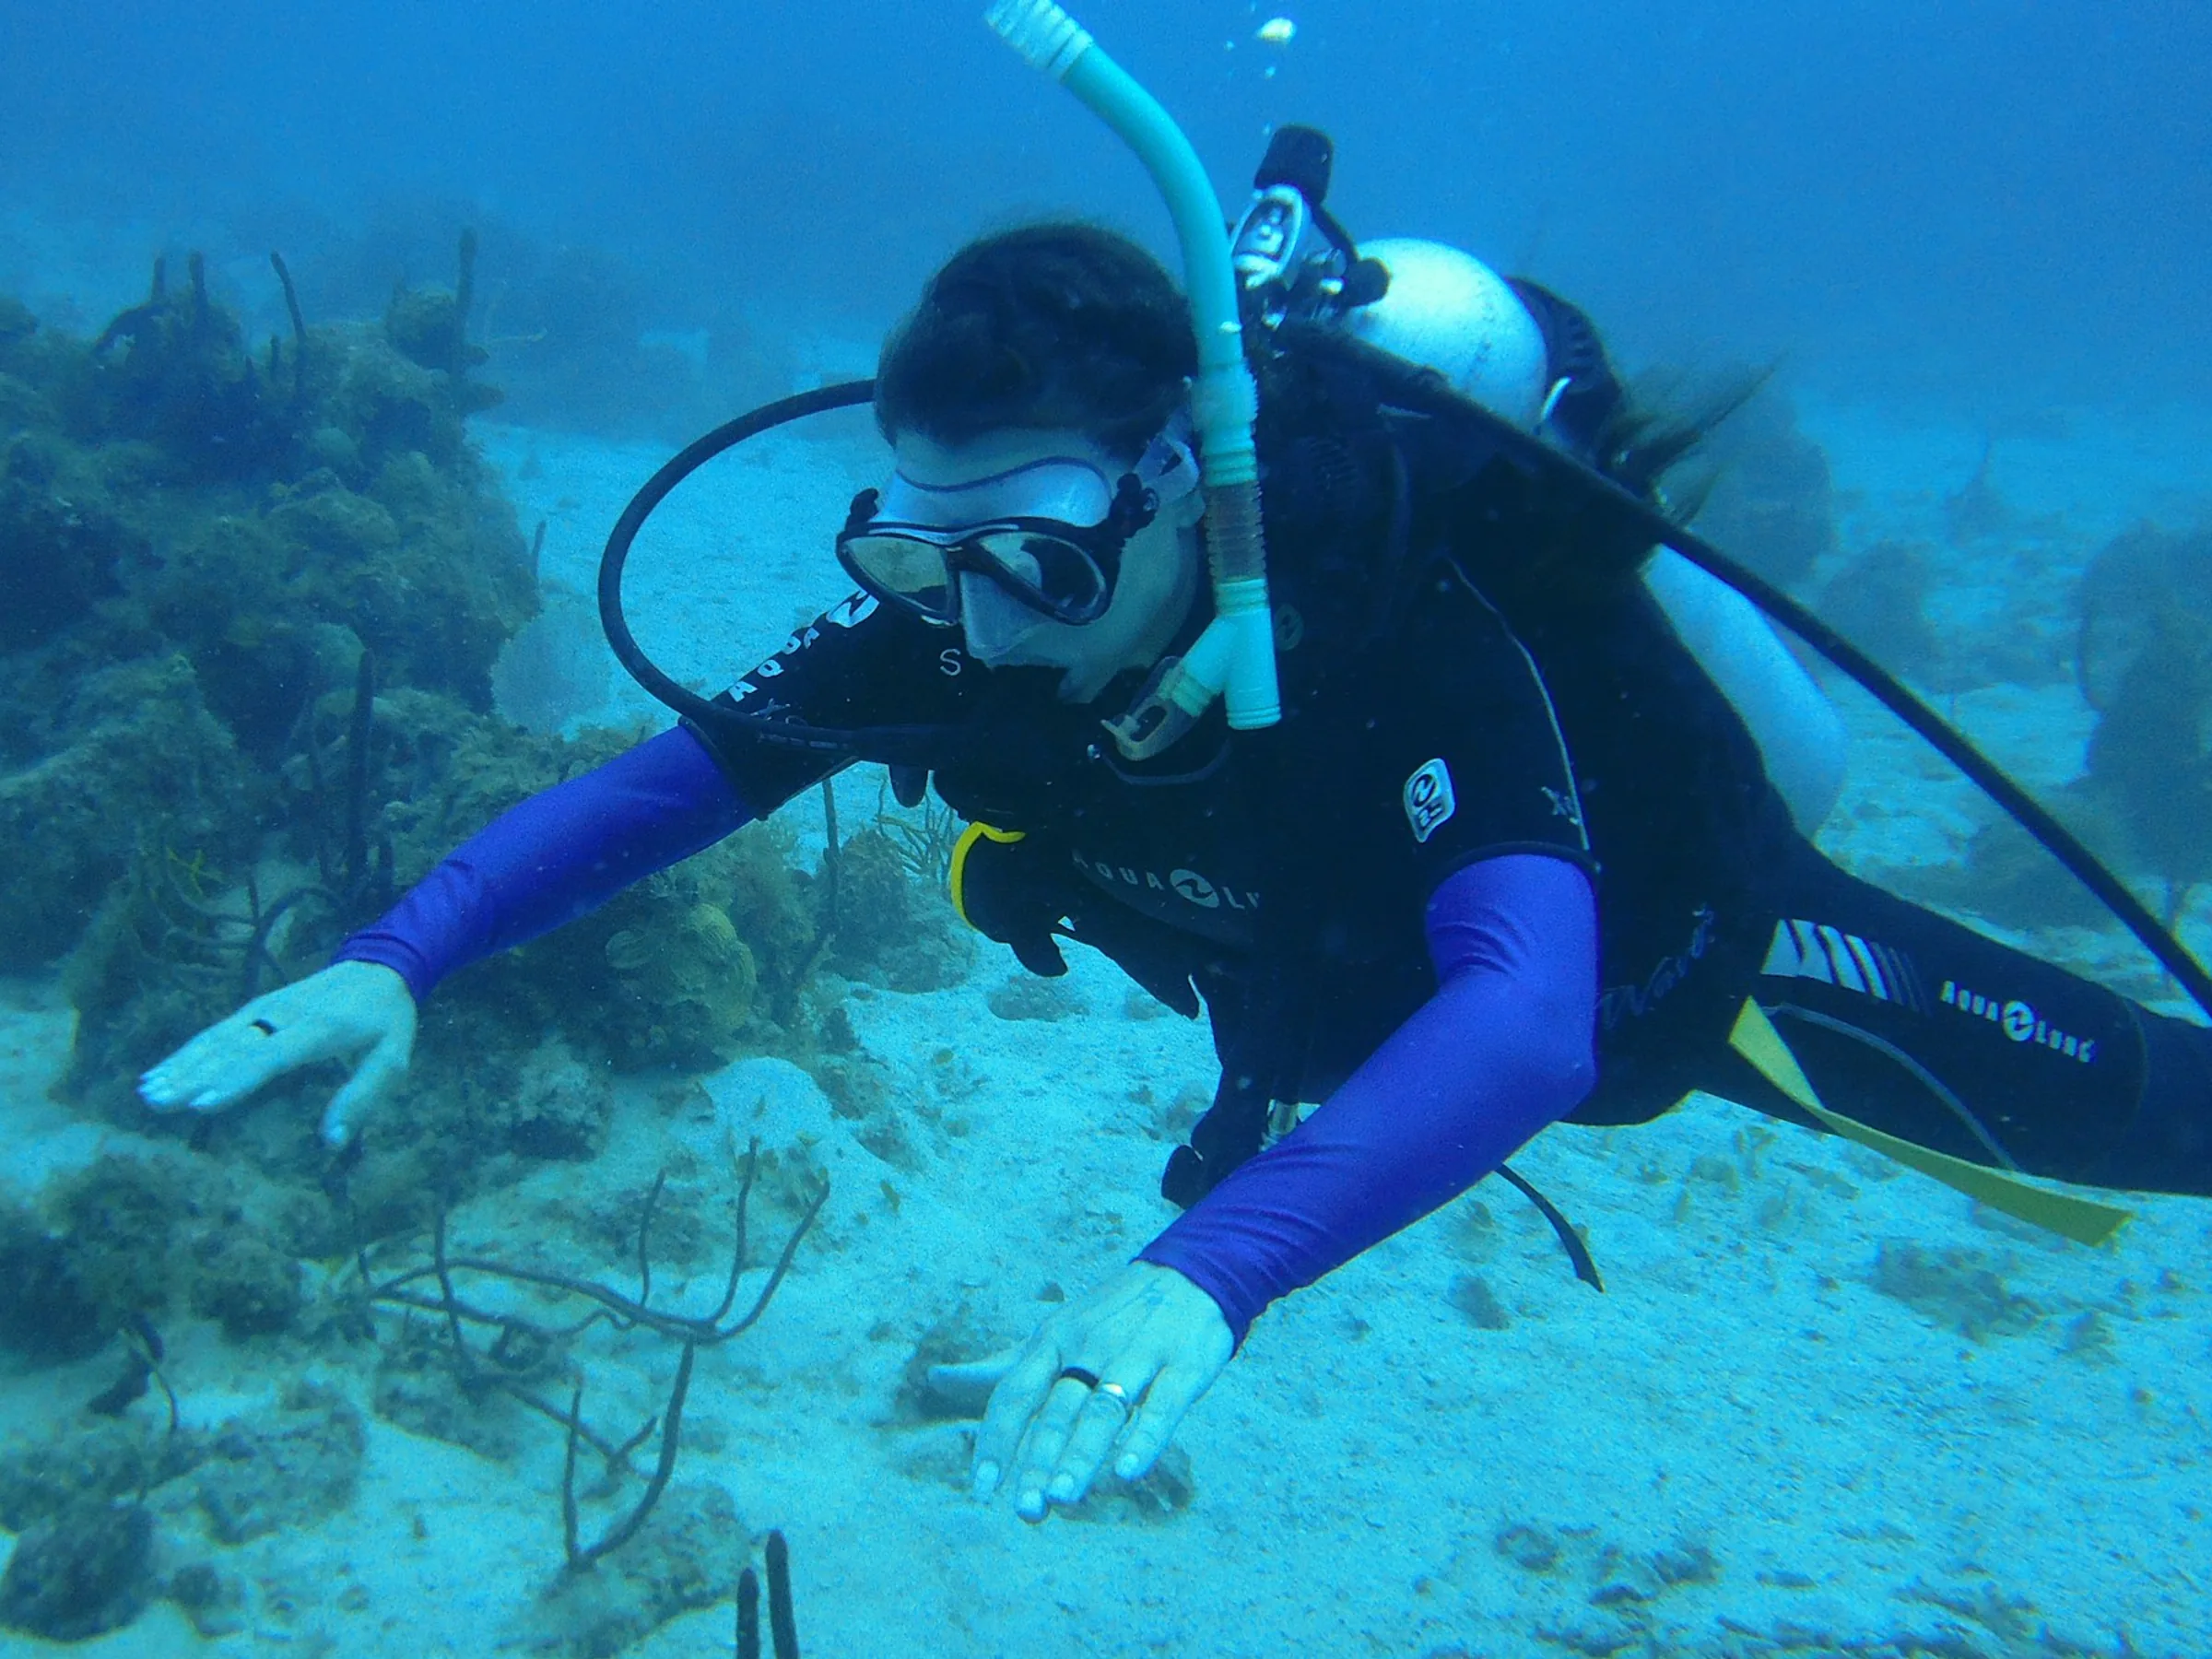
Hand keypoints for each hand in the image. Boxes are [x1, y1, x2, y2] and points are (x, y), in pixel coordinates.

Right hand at [137, 961, 416, 1146]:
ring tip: (148, 1092)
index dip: (237, 1081)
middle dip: (193, 1077)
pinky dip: (185, 1051)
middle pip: (233, 1048)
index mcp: (320, 1029)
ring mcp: (265, 1009)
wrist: (380, 966)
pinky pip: (216, 1031)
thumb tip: (333, 1143)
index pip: (272, 1056)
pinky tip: (159, 1071)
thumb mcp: (392, 1058)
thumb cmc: (387, 1020)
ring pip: (217, 1039)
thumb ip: (363, 1097)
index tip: (204, 1104)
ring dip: (180, 1065)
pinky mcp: (256, 1008)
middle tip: (158, 1103)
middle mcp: (284, 1015)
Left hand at [967, 1261, 1232, 1522]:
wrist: (1192, 1273)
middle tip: (1024, 1510)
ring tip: (1062, 1497)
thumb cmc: (1109, 1316)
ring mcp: (1138, 1354)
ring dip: (1081, 1454)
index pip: (1015, 1394)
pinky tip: (1128, 1472)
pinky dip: (1145, 1438)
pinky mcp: (1184, 1364)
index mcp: (1053, 1340)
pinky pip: (1163, 1405)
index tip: (983, 1490)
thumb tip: (936, 1379)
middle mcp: (1090, 1346)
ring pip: (1103, 1408)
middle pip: (1057, 1409)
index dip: (998, 1442)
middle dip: (1038, 1461)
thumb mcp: (1052, 1331)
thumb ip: (1002, 1364)